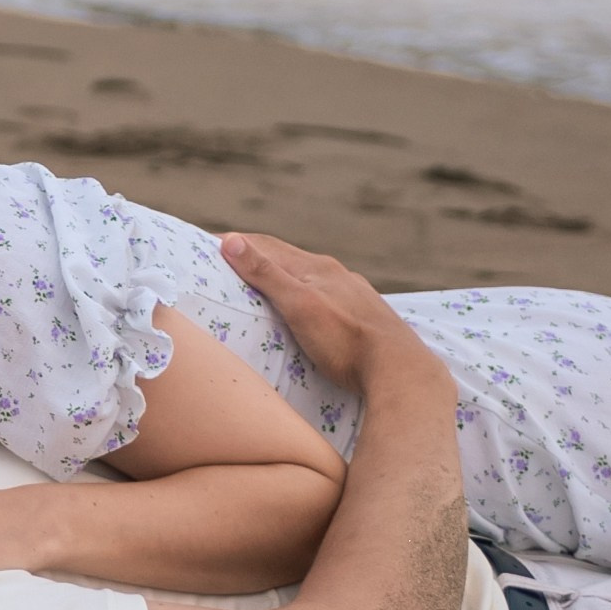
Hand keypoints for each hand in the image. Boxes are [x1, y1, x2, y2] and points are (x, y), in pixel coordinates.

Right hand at [217, 230, 434, 394]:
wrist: (400, 369)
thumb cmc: (345, 340)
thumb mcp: (299, 305)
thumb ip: (266, 273)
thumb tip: (230, 240)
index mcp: (316, 267)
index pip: (267, 246)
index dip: (238, 243)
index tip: (210, 245)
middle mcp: (336, 274)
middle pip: (288, 258)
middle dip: (258, 257)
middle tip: (229, 262)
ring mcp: (353, 295)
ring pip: (310, 278)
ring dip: (283, 276)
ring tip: (264, 285)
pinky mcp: (364, 316)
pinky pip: (327, 296)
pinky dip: (305, 295)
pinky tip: (308, 309)